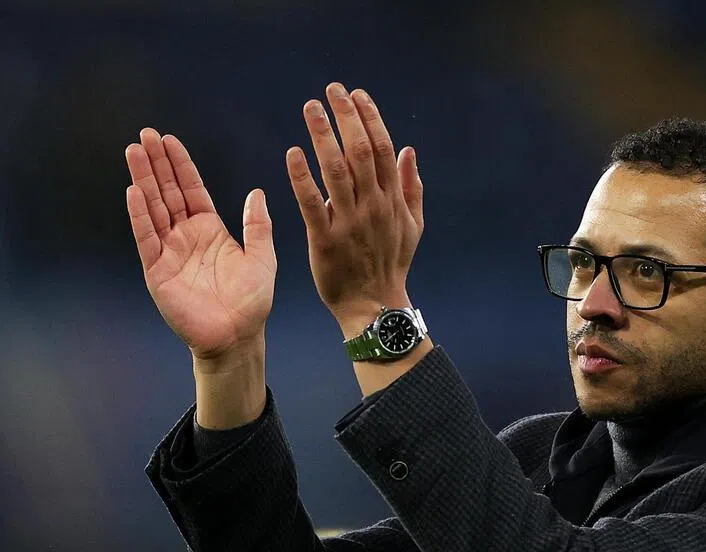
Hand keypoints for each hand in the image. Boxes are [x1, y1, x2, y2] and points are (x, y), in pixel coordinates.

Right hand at [125, 129, 275, 362]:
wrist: (238, 336)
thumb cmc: (252, 302)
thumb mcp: (262, 258)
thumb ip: (257, 226)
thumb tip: (257, 193)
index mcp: (210, 230)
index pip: (191, 189)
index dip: (180, 165)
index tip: (169, 140)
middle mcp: (186, 237)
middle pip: (167, 192)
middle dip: (156, 163)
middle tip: (145, 134)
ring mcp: (169, 252)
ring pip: (153, 209)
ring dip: (143, 180)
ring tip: (133, 151)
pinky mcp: (158, 271)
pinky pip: (147, 238)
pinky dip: (140, 215)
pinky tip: (134, 191)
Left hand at [286, 83, 422, 332]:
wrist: (374, 305)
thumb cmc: (391, 263)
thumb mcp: (413, 226)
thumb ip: (411, 187)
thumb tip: (408, 150)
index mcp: (393, 201)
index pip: (383, 149)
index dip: (370, 118)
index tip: (356, 94)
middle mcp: (373, 207)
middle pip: (361, 152)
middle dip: (346, 117)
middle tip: (331, 90)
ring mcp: (349, 223)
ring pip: (337, 171)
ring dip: (323, 136)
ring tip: (311, 108)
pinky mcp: (325, 240)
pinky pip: (312, 203)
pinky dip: (301, 177)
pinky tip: (293, 153)